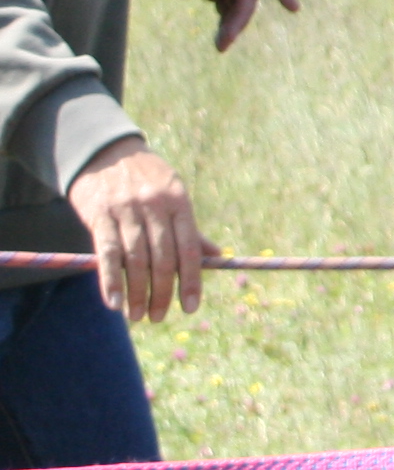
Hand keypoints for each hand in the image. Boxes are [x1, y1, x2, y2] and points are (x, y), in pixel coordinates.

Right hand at [68, 137, 207, 322]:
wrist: (105, 152)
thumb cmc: (146, 180)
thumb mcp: (173, 196)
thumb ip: (189, 229)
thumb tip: (217, 257)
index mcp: (179, 203)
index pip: (189, 249)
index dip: (191, 281)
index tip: (191, 308)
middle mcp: (155, 206)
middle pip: (162, 258)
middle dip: (162, 293)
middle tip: (160, 317)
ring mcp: (126, 210)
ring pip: (135, 259)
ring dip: (137, 292)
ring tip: (137, 315)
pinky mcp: (99, 215)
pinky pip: (107, 253)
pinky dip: (110, 280)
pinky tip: (114, 301)